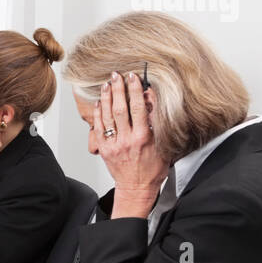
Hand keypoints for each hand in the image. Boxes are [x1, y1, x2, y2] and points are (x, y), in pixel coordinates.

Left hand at [96, 71, 168, 217]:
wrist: (136, 188)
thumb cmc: (152, 169)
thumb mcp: (163, 146)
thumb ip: (158, 125)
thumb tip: (152, 103)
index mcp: (144, 138)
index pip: (138, 108)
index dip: (135, 90)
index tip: (134, 77)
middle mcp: (127, 139)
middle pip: (121, 108)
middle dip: (119, 89)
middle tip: (118, 74)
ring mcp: (113, 144)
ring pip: (108, 115)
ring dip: (107, 97)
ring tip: (107, 83)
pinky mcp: (104, 148)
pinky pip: (99, 127)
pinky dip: (98, 113)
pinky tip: (99, 102)